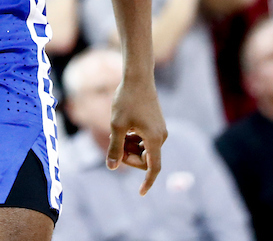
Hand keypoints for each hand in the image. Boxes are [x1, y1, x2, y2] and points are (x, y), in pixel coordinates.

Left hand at [106, 72, 167, 194]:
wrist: (137, 77)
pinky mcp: (155, 123)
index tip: (140, 193)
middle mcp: (160, 136)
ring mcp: (159, 129)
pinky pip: (144, 140)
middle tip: (113, 145)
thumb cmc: (126, 100)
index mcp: (154, 139)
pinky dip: (133, 139)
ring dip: (129, 147)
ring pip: (143, 149)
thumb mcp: (116, 126)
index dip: (148, 182)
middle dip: (128, 157)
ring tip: (116, 132)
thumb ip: (114, 148)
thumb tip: (112, 167)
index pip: (153, 168)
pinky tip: (122, 128)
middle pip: (145, 159)